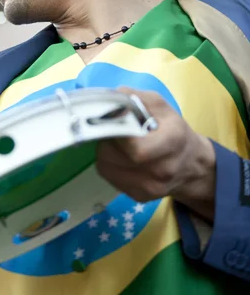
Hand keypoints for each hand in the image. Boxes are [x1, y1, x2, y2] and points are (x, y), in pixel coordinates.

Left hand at [96, 87, 215, 221]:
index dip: (116, 130)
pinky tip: (119, 155)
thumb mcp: (159, 105)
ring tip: (116, 141)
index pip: (134, 145)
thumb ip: (134, 97)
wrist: (191, 164)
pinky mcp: (138, 197)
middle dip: (106, 138)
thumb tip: (109, 100)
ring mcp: (150, 187)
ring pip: (106, 166)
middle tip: (111, 128)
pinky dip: (108, 163)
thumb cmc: (172, 129)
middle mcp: (162, 169)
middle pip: (114, 155)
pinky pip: (109, 176)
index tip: (111, 119)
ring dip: (104, 150)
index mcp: (172, 140)